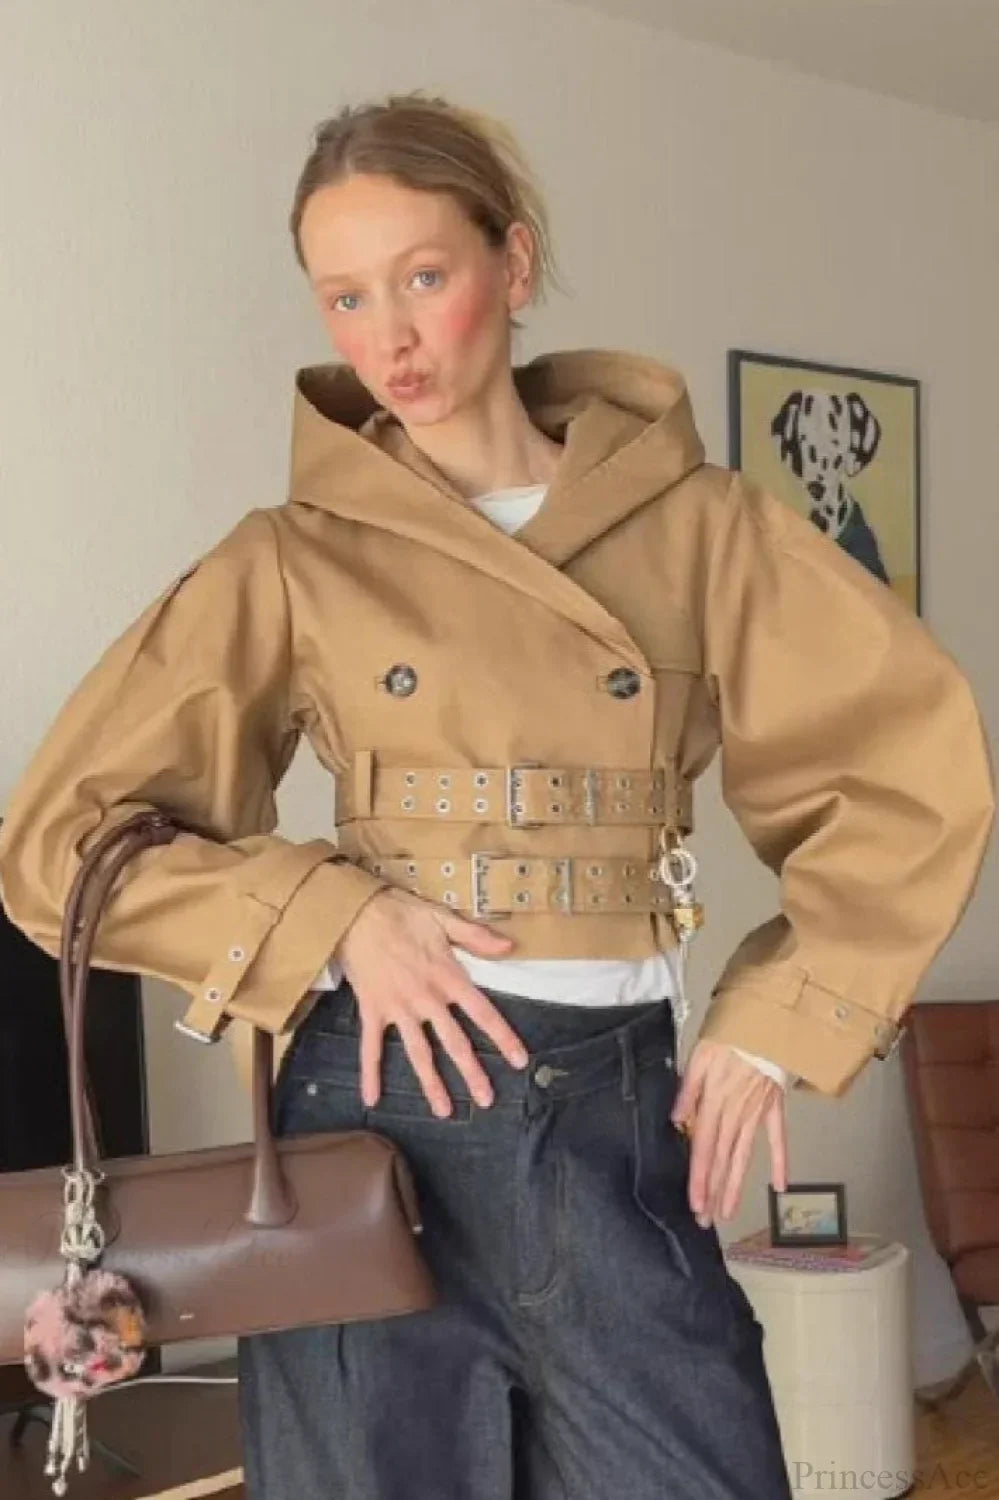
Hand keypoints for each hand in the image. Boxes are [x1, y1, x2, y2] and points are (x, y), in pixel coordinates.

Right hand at [335, 886, 529, 1116]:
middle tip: (485, 1099)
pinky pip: (370, 1047)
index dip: (502, 1037)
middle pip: (453, 1042)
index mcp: (447, 977)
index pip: (482, 1013)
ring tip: (444, 1111)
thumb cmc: (401, 913)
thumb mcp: (443, 918)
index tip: (519, 1060)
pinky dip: (370, 1073)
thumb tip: (510, 946)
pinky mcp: (372, 1010)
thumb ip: (477, 936)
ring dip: (431, 1083)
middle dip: (471, 1073)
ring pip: (418, 1052)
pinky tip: (372, 1098)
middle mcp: (426, 998)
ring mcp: (398, 1008)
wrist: (356, 912)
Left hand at [669, 1038, 788, 1228]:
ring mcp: (758, 1113)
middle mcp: (736, 1113)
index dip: (700, 1178)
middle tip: (708, 1220)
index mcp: (715, 1102)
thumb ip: (688, 1089)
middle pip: (723, 1159)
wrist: (767, 1021)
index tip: (696, 1205)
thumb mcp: (700, 1055)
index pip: (704, 1148)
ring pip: (745, 1155)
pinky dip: (780, 1161)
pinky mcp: (774, 1106)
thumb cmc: (729, 1034)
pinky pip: (777, 1137)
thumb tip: (676, 1120)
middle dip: (715, 1192)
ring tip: (730, 1211)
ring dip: (737, 1185)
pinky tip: (779, 1185)